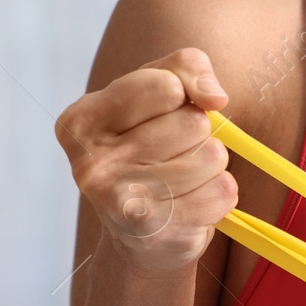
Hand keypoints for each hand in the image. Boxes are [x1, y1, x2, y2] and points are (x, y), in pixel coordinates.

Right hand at [55, 47, 236, 275]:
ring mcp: (119, 195)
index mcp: (83, 118)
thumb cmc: (152, 152)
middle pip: (193, 122)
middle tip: (174, 156)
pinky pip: (222, 192)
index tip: (168, 114)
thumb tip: (215, 97)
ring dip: (212, 167)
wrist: (142, 237)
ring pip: (212, 156)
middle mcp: (91, 158)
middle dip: (199, 136)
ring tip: (184, 181)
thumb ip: (185, 68)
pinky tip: (192, 205)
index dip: (183, 97)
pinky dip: (220, 197)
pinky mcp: (153, 226)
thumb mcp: (160, 95)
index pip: (166, 84)